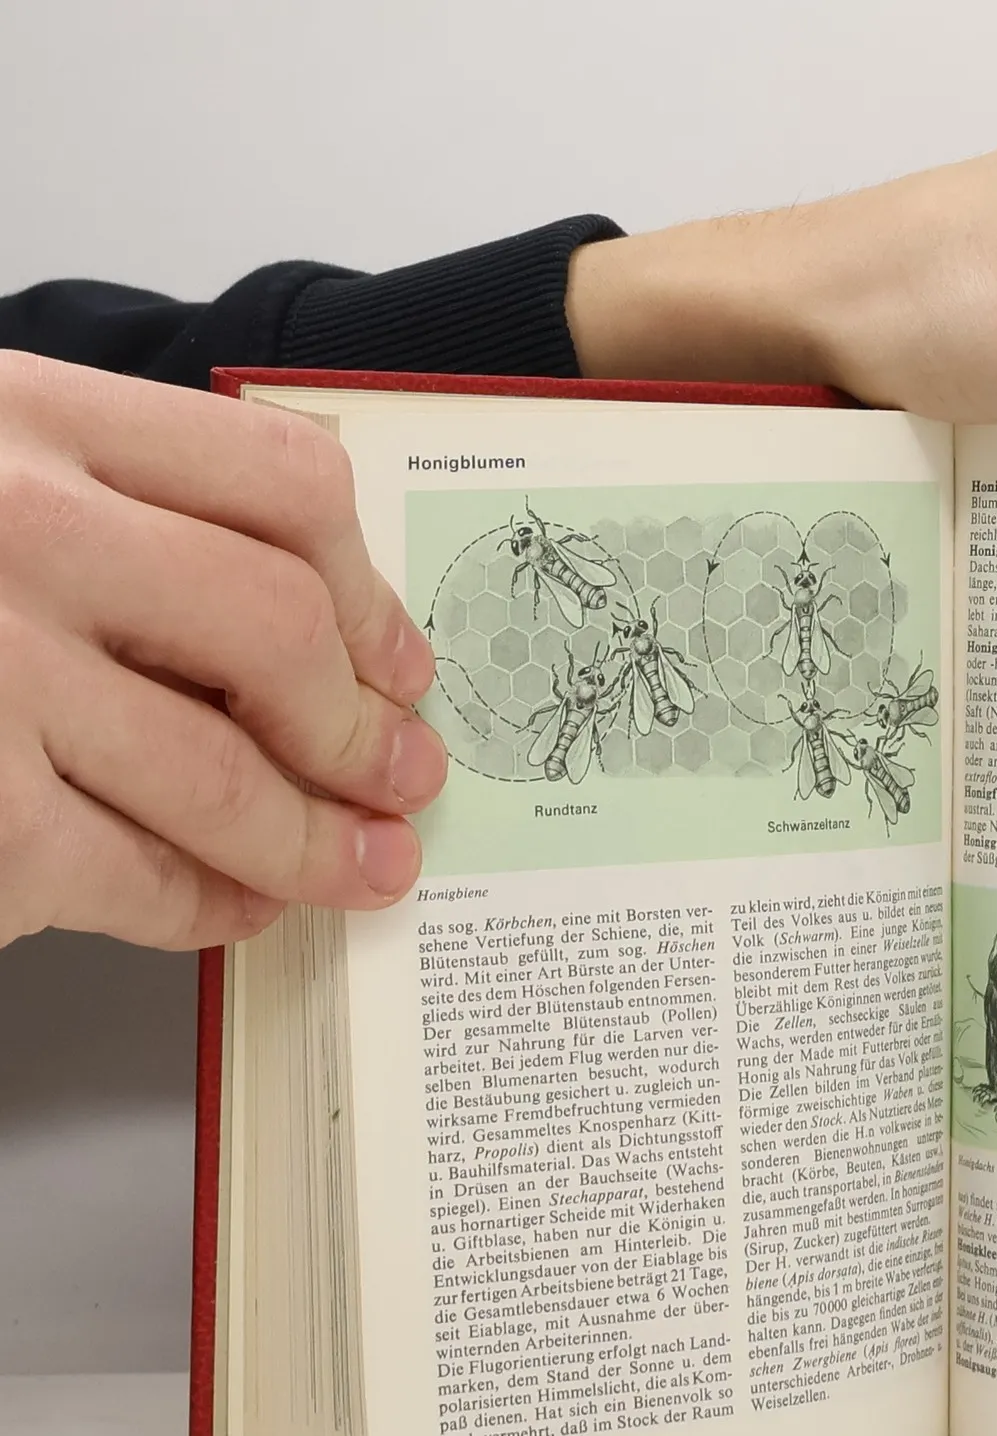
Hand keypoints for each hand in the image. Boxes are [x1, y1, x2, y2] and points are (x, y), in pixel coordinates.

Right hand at [0, 353, 445, 950]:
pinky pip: (127, 874)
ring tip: (367, 868)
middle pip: (276, 629)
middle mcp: (10, 525)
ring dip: (315, 839)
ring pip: (219, 773)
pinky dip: (205, 905)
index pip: (276, 478)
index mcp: (24, 415)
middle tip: (407, 777)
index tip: (402, 660)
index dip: (370, 588)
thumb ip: (112, 510)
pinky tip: (238, 909)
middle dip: (363, 727)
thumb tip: (317, 634)